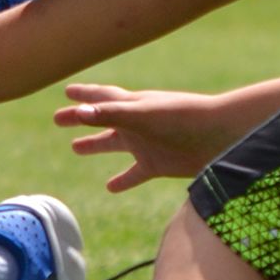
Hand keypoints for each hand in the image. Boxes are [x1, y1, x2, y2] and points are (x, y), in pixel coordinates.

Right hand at [50, 82, 247, 191]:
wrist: (220, 136)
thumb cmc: (182, 118)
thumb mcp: (142, 114)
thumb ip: (111, 114)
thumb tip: (80, 113)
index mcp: (132, 105)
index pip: (100, 98)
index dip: (82, 95)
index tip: (66, 91)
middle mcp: (136, 123)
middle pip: (101, 120)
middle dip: (80, 119)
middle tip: (58, 119)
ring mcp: (146, 143)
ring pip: (115, 144)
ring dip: (96, 145)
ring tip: (76, 148)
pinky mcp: (158, 164)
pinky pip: (135, 174)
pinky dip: (122, 180)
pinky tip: (110, 188)